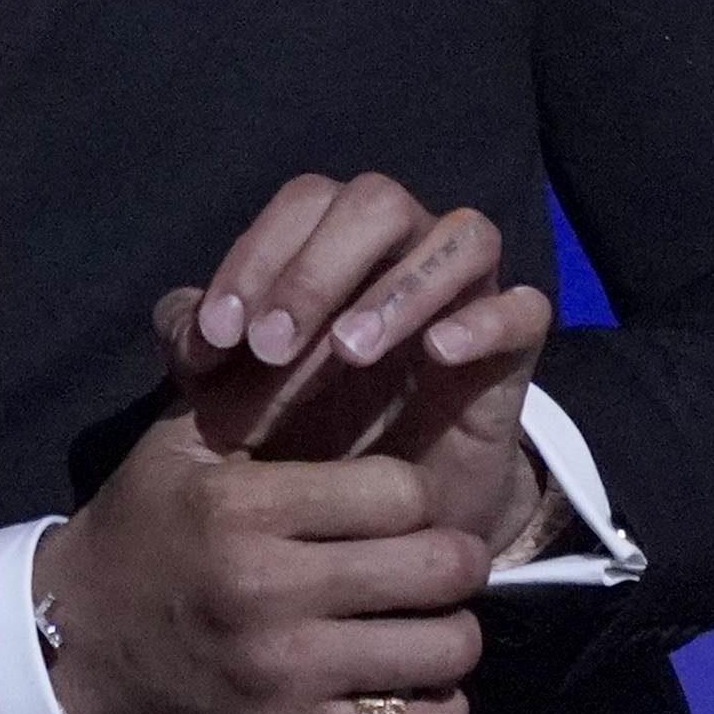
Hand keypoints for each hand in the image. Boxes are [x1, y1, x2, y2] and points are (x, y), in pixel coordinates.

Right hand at [35, 429, 491, 713]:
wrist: (69, 649)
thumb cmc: (140, 531)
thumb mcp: (178, 445)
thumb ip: (256, 392)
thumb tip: (333, 331)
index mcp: (243, 508)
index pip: (403, 491)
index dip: (415, 493)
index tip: (398, 504)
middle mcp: (267, 590)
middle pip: (443, 566)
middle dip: (453, 558)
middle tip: (430, 561)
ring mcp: (283, 673)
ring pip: (445, 650)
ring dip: (449, 633)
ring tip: (421, 620)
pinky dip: (434, 709)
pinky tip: (410, 683)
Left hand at [155, 172, 554, 554]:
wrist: (376, 512)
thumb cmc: (302, 424)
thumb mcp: (230, 390)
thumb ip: (197, 344)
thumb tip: (190, 325)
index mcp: (336, 240)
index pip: (303, 203)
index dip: (256, 255)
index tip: (218, 334)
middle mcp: (406, 248)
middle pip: (377, 201)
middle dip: (316, 269)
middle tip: (272, 345)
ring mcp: (467, 292)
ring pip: (462, 236)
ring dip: (399, 287)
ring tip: (348, 352)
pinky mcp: (513, 350)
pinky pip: (523, 309)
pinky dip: (483, 320)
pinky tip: (437, 353)